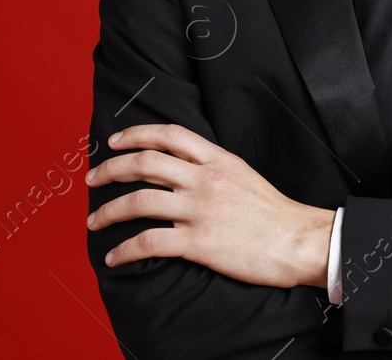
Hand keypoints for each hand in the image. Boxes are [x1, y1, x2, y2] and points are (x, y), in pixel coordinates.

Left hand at [86, 123, 334, 288]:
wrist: (299, 240)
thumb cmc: (274, 213)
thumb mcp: (244, 174)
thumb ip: (213, 168)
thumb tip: (183, 169)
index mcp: (217, 159)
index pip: (169, 134)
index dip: (135, 134)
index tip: (114, 142)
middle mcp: (205, 179)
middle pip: (144, 163)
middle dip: (110, 169)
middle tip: (92, 179)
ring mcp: (200, 210)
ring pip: (139, 201)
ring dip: (108, 211)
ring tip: (94, 221)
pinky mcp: (199, 243)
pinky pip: (149, 242)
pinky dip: (124, 250)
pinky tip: (114, 257)